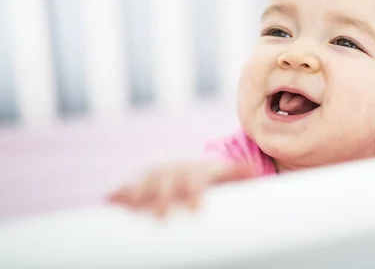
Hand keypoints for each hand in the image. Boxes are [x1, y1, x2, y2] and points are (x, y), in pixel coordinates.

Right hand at [106, 161, 254, 216]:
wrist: (188, 167)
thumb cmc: (211, 179)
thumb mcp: (227, 176)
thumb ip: (239, 174)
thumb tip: (255, 172)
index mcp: (196, 170)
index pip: (196, 179)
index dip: (195, 192)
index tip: (196, 210)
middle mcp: (175, 170)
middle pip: (168, 182)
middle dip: (164, 198)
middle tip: (163, 218)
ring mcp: (156, 175)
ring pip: (146, 182)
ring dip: (138, 193)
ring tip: (132, 208)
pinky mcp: (141, 182)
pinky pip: (128, 186)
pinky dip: (119, 191)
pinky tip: (108, 201)